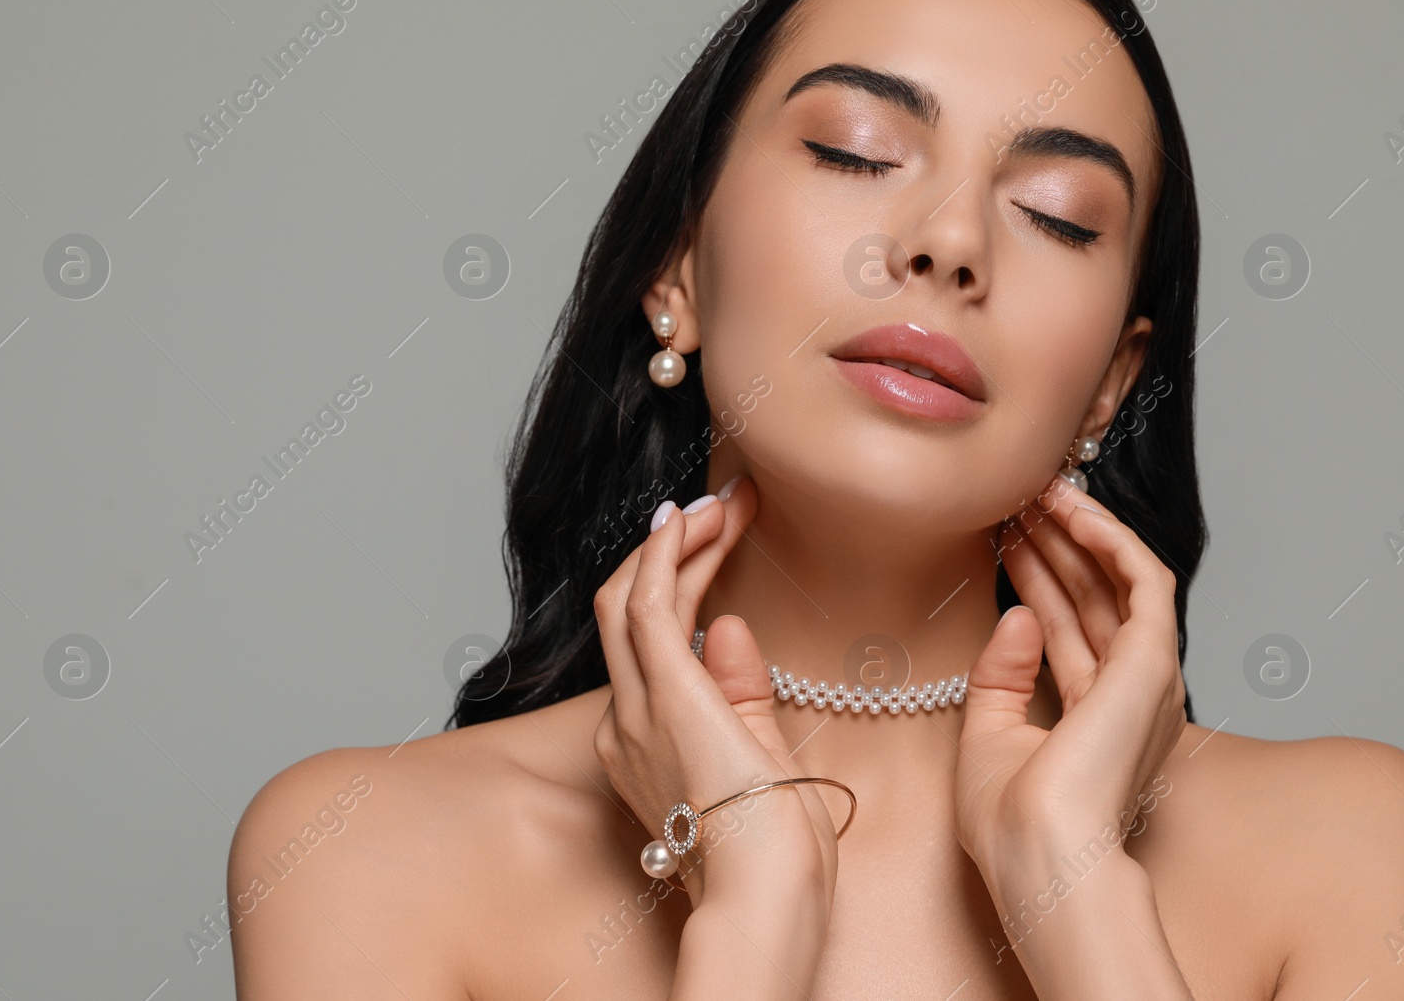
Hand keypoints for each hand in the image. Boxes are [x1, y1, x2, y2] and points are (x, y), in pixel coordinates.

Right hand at [592, 477, 842, 909]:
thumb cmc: (775, 855)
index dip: (679, 583)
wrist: (766, 898)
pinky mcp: (664, 695)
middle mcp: (627, 723)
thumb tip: (727, 626)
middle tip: (719, 506)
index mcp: (647, 745)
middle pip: (629, 610)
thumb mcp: (760, 762)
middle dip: (671, 551)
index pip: (651, 643)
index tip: (718, 541)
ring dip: (674, 543)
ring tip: (718, 503)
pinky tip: (693, 520)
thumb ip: (740, 696)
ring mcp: (638, 710)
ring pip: (632, 599)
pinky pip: (647, 604)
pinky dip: (666, 554)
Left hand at [953, 473, 1186, 888]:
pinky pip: (1143, 581)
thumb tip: (1016, 613)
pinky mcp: (1154, 663)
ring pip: (1118, 582)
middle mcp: (1126, 697)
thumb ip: (1001, 675)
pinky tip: (1074, 511)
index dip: (1036, 577)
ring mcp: (1145, 680)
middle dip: (1055, 545)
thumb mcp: (987, 735)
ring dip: (1081, 532)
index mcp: (1091, 720)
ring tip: (1040, 492)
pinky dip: (1111, 540)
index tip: (1000, 536)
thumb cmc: (1011, 822)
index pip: (1067, 628)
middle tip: (1016, 500)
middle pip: (1091, 599)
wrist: (1038, 852)